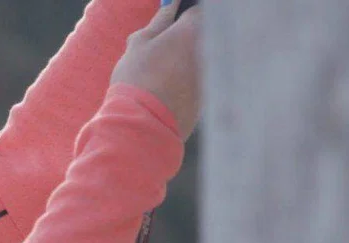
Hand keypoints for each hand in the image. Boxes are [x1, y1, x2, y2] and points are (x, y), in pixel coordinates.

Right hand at [110, 1, 201, 138]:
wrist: (144, 124)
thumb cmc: (138, 78)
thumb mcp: (140, 43)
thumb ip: (160, 20)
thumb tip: (171, 4)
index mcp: (193, 30)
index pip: (198, 10)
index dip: (184, 14)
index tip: (173, 21)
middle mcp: (210, 51)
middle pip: (203, 37)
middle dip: (187, 39)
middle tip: (164, 48)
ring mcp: (211, 76)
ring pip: (201, 62)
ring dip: (187, 62)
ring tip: (161, 75)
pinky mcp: (208, 98)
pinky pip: (199, 83)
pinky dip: (186, 84)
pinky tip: (166, 93)